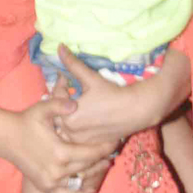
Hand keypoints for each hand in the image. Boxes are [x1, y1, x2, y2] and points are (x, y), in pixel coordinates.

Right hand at [5, 98, 114, 192]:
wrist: (5, 137)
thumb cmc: (25, 121)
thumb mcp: (42, 109)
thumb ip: (60, 104)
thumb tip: (76, 104)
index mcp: (61, 152)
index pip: (91, 153)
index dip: (105, 148)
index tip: (115, 141)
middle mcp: (58, 171)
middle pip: (88, 167)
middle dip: (102, 159)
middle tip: (114, 152)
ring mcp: (52, 181)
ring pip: (80, 179)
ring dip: (94, 173)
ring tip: (106, 165)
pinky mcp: (46, 186)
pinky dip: (79, 192)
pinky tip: (90, 189)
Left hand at [52, 46, 188, 147]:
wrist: (135, 111)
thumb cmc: (112, 94)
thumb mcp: (90, 78)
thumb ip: (72, 64)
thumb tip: (59, 46)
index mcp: (68, 117)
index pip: (56, 98)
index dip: (60, 84)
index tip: (65, 76)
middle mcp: (72, 132)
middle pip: (60, 112)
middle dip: (63, 99)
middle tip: (69, 87)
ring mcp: (82, 141)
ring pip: (67, 125)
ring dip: (68, 113)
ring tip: (76, 102)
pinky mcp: (92, 145)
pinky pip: (78, 135)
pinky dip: (77, 126)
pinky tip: (85, 115)